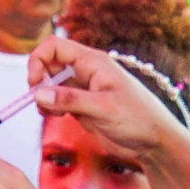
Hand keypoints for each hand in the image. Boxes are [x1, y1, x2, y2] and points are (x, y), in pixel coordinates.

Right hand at [25, 36, 186, 162]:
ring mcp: (83, 89)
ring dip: (43, 97)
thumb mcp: (103, 108)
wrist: (154, 142)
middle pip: (49, 64)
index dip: (38, 60)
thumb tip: (38, 92)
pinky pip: (58, 100)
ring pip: (51, 84)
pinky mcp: (82, 106)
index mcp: (93, 62)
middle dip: (39, 81)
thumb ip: (70, 99)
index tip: (36, 84)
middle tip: (42, 103)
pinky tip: (58, 116)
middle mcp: (86, 71)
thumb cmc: (138, 118)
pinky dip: (51, 107)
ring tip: (51, 113)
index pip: (54, 46)